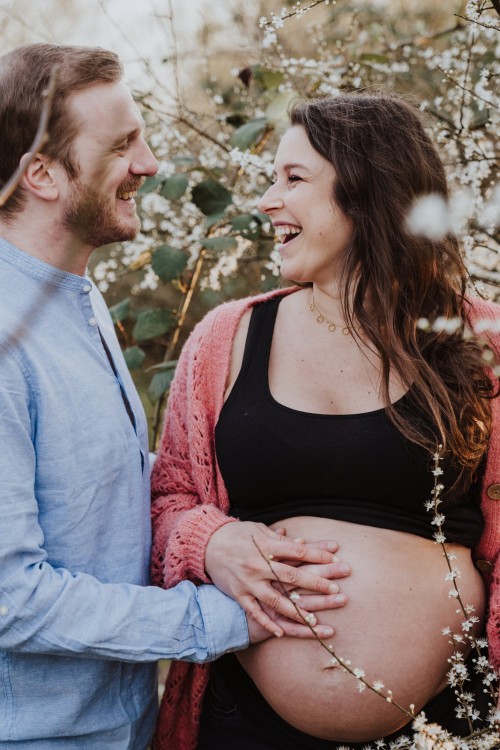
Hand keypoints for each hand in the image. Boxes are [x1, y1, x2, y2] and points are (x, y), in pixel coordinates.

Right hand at [205, 521, 349, 635]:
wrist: (207, 544)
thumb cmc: (238, 535)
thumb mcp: (259, 531)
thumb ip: (280, 539)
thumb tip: (302, 541)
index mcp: (265, 545)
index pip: (297, 551)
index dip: (318, 554)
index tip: (336, 558)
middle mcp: (258, 564)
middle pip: (292, 576)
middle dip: (316, 583)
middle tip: (336, 590)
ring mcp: (248, 582)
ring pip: (276, 599)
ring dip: (297, 611)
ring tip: (316, 621)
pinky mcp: (239, 594)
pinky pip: (255, 612)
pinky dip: (268, 623)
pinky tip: (281, 632)